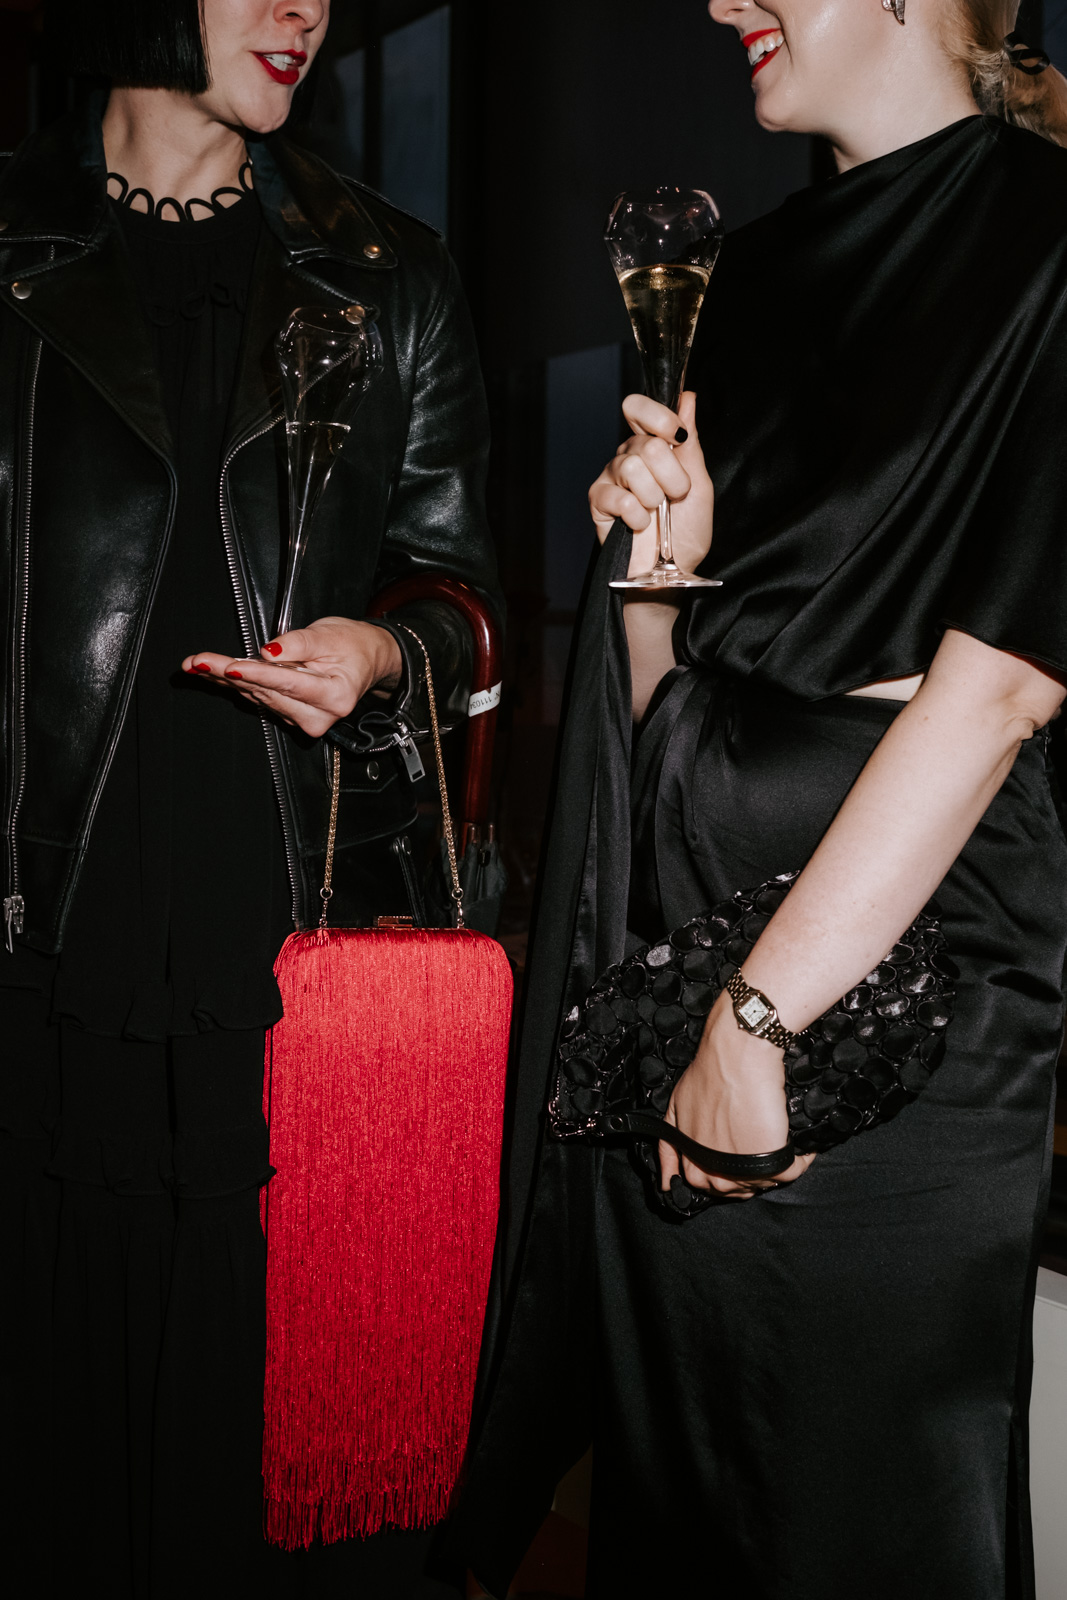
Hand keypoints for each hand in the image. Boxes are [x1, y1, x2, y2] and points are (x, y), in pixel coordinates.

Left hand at [182, 616, 402, 737]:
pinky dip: (237, 683)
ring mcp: (306, 720)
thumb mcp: (328, 635)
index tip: (228, 666)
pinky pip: (261, 698)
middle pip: (266, 691)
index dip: (256, 674)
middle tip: (196, 661)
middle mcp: (319, 715)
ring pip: (258, 696)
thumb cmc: (352, 644)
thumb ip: (298, 644)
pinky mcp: (293, 716)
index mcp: (334, 695)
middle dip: (227, 673)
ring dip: (224, 679)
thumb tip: (267, 653)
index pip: (287, 683)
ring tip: (196, 664)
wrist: (368, 659)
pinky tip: (212, 673)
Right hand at [588, 390, 713, 578]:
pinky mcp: (598, 502)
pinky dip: (638, 516)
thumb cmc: (686, 533)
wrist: (669, 574)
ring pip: (633, 467)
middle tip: (674, 496)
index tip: (678, 437)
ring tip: (657, 513)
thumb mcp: (699, 484)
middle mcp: (628, 457)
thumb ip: (691, 442)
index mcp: (652, 447)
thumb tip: (687, 398)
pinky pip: (620, 497)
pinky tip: (640, 525)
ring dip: (655, 498)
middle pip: (647, 443)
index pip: (640, 408)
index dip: (659, 417)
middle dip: (671, 475)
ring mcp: (611, 478)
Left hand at [658, 992, 815, 1198]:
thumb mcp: (676, 1112)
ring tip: (775, 1140)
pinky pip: (792, 1172)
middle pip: (737, 1188)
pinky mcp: (773, 1163)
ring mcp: (742, 1172)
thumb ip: (670, 1149)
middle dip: (748, 1172)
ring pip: (763, 1182)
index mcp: (691, 1163)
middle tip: (757, 1145)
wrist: (736, 1056)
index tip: (737, 1155)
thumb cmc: (708, 1076)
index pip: (708, 1185)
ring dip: (772, 1166)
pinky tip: (800, 1148)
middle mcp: (713, 1174)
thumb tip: (666, 1184)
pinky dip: (800, 1160)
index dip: (724, 1170)